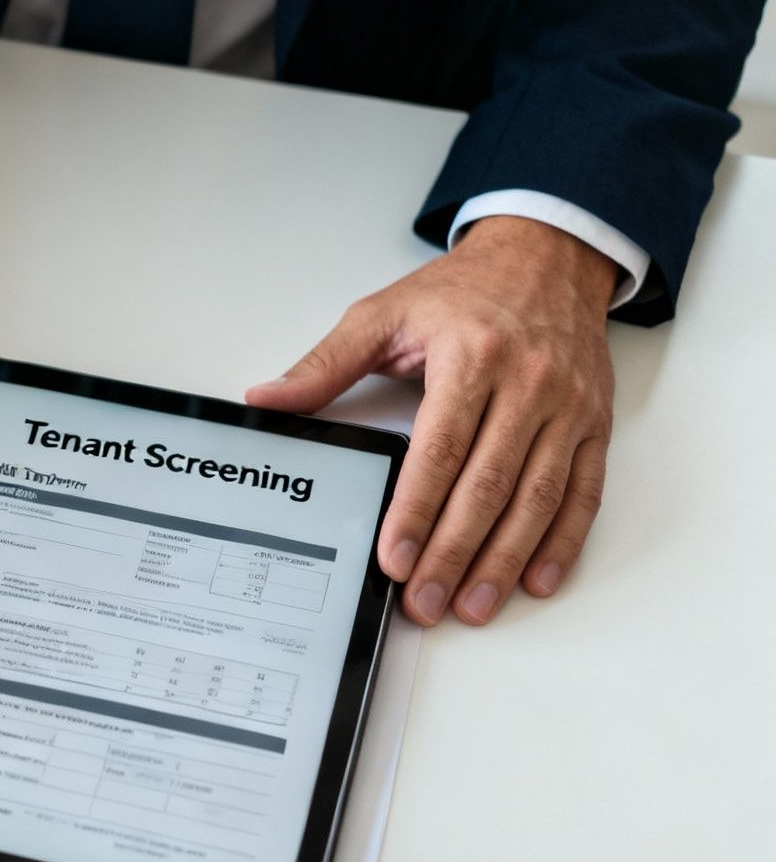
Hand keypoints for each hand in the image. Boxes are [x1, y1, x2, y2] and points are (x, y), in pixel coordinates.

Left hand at [247, 215, 617, 625]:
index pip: (440, 449)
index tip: (393, 556)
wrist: (547, 257)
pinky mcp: (593, 424)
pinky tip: (536, 579)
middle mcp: (527, 384)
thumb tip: (268, 399)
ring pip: (537, 499)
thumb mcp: (384, 313)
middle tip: (425, 601)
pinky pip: (583, 492)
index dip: (416, 510)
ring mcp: (567, 408)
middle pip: (488, 485)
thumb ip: (325, 364)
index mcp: (471, 357)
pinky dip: (561, 542)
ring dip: (505, 561)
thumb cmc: (463, 290)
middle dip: (454, 552)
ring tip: (472, 605)